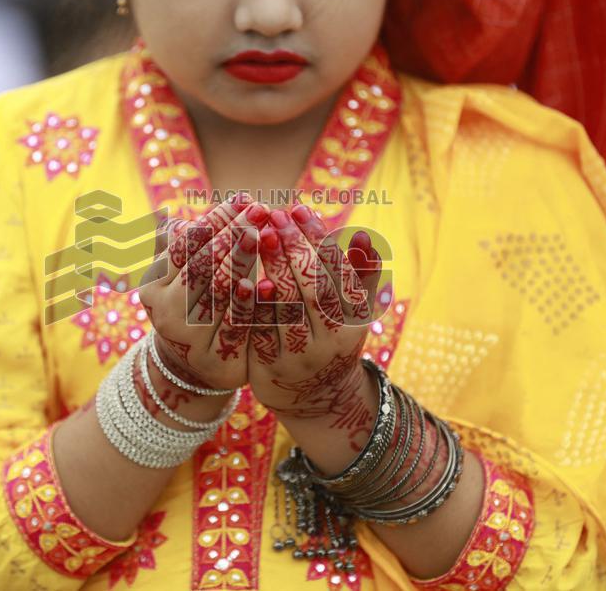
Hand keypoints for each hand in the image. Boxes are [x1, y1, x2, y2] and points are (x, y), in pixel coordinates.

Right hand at [138, 195, 269, 391]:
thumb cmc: (195, 306)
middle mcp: (166, 310)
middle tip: (259, 210)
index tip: (243, 199)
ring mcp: (187, 337)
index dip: (215, 220)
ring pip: (216, 293)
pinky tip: (263, 283)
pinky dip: (248, 304)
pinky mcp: (214, 360)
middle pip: (200, 265)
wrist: (195, 367)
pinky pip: (234, 327)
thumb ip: (186, 248)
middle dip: (231, 234)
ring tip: (261, 235)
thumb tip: (169, 217)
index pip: (185, 244)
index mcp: (155, 284)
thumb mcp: (183, 277)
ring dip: (240, 261)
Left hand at [247, 204, 381, 444]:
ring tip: (258, 236)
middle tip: (274, 216)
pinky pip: (260, 328)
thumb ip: (357, 273)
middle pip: (312, 287)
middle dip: (293, 248)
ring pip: (286, 306)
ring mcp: (300, 354)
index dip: (318, 238)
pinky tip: (244, 277)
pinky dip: (253, 302)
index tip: (298, 209)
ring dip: (272, 269)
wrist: (314, 396)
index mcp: (354, 319)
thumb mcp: (352, 310)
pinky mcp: (270, 365)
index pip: (338, 271)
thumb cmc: (331, 336)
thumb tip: (361, 236)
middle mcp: (331, 339)